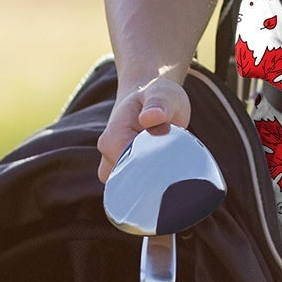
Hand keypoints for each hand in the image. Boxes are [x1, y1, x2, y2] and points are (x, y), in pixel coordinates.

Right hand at [97, 68, 193, 183]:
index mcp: (114, 136)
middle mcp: (108, 154)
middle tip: (173, 161)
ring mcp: (113, 164)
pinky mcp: (124, 170)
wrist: (148, 96)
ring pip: (131, 187)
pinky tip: (165, 169)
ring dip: (151, 179)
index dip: (151, 168)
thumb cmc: (157, 94)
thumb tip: (150, 118)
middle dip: (151, 177)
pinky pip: (135, 186)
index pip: (128, 167)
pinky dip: (150, 181)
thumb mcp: (163, 94)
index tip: (170, 162)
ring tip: (169, 162)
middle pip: (129, 181)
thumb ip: (158, 105)